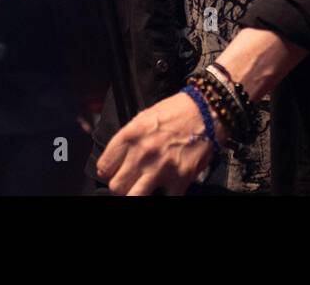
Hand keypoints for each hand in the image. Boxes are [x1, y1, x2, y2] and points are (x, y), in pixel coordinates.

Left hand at [96, 91, 221, 194]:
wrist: (206, 110)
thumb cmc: (175, 112)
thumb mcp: (143, 118)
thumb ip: (128, 140)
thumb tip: (117, 160)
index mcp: (130, 136)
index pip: (103, 167)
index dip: (108, 172)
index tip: (116, 172)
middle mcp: (142, 153)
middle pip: (116, 187)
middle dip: (122, 185)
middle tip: (131, 180)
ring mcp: (161, 169)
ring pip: (132, 198)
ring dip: (137, 194)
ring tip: (145, 187)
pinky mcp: (179, 180)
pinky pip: (164, 199)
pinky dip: (164, 195)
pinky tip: (166, 187)